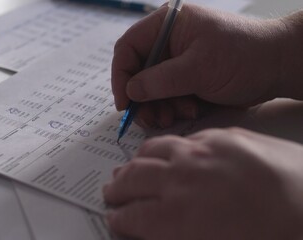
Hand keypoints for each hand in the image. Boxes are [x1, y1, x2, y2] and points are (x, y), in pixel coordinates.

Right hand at [103, 128, 302, 239]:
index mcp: (178, 217)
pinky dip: (165, 147)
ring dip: (135, 163)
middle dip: (117, 188)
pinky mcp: (223, 137)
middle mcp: (183, 180)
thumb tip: (156, 231)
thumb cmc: (275, 235)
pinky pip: (182, 139)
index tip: (114, 218)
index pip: (131, 215)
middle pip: (133, 179)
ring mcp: (202, 153)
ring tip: (129, 169)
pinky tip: (165, 152)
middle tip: (111, 193)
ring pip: (152, 150)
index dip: (118, 218)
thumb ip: (174, 236)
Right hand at [112, 4, 291, 127]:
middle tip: (150, 118)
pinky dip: (173, 108)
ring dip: (159, 106)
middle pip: (137, 72)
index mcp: (167, 25)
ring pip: (151, 88)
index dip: (121, 76)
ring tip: (174, 116)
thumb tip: (130, 91)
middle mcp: (168, 42)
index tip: (124, 102)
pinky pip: (167, 96)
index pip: (129, 47)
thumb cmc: (243, 56)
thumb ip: (161, 80)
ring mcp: (176, 61)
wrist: (277, 68)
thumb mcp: (199, 67)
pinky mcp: (185, 79)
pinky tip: (189, 111)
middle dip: (143, 98)